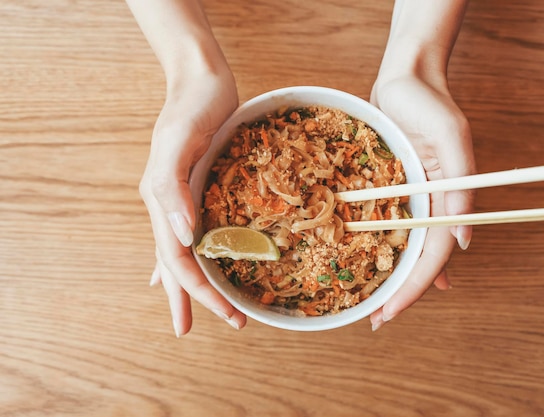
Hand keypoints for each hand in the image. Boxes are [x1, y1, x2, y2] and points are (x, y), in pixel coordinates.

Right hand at [139, 65, 246, 335]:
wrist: (201, 78)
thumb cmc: (194, 106)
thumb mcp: (182, 139)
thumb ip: (173, 187)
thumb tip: (183, 237)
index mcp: (162, 200)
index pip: (179, 260)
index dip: (200, 291)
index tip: (227, 315)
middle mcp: (168, 204)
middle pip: (180, 264)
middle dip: (199, 298)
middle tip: (230, 324)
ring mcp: (181, 197)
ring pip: (185, 251)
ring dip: (195, 283)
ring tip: (204, 310)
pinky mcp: (197, 186)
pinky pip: (194, 229)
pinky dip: (194, 252)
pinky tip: (194, 260)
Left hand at [369, 73, 475, 330]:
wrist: (406, 77)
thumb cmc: (429, 102)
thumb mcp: (450, 136)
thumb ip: (460, 182)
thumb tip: (462, 239)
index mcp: (447, 198)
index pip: (435, 254)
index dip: (416, 286)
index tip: (392, 310)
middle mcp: (430, 203)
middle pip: (419, 258)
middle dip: (402, 291)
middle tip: (377, 320)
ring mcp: (410, 197)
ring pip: (403, 246)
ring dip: (391, 275)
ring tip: (370, 302)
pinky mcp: (391, 186)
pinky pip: (386, 223)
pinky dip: (380, 245)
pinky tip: (372, 263)